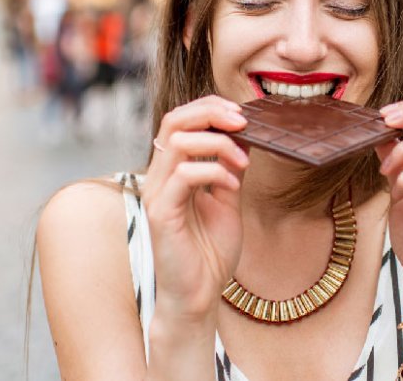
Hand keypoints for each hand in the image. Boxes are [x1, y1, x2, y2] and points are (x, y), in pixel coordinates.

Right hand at [142, 95, 248, 323]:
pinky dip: (214, 171)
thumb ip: (230, 167)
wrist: (200, 295)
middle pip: (173, 119)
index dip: (210, 108)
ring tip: (242, 161)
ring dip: (217, 143)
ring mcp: (157, 193)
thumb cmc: (210, 252)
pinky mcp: (160, 213)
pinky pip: (184, 175)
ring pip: (177, 141)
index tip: (242, 114)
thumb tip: (245, 135)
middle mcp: (159, 176)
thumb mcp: (228, 199)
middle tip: (242, 120)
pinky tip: (232, 186)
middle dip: (211, 111)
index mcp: (173, 170)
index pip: (181, 119)